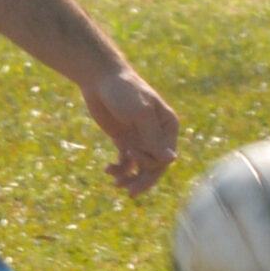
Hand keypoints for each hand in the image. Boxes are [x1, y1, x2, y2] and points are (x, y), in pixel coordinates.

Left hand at [81, 66, 179, 195]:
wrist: (100, 78)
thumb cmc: (124, 90)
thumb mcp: (139, 112)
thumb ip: (153, 137)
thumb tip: (170, 161)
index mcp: (168, 126)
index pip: (166, 156)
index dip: (152, 163)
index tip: (132, 152)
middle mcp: (156, 135)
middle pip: (155, 166)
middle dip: (143, 180)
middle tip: (129, 192)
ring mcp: (140, 138)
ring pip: (141, 168)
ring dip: (131, 178)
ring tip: (117, 183)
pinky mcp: (124, 140)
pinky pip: (126, 162)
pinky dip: (120, 169)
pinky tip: (109, 170)